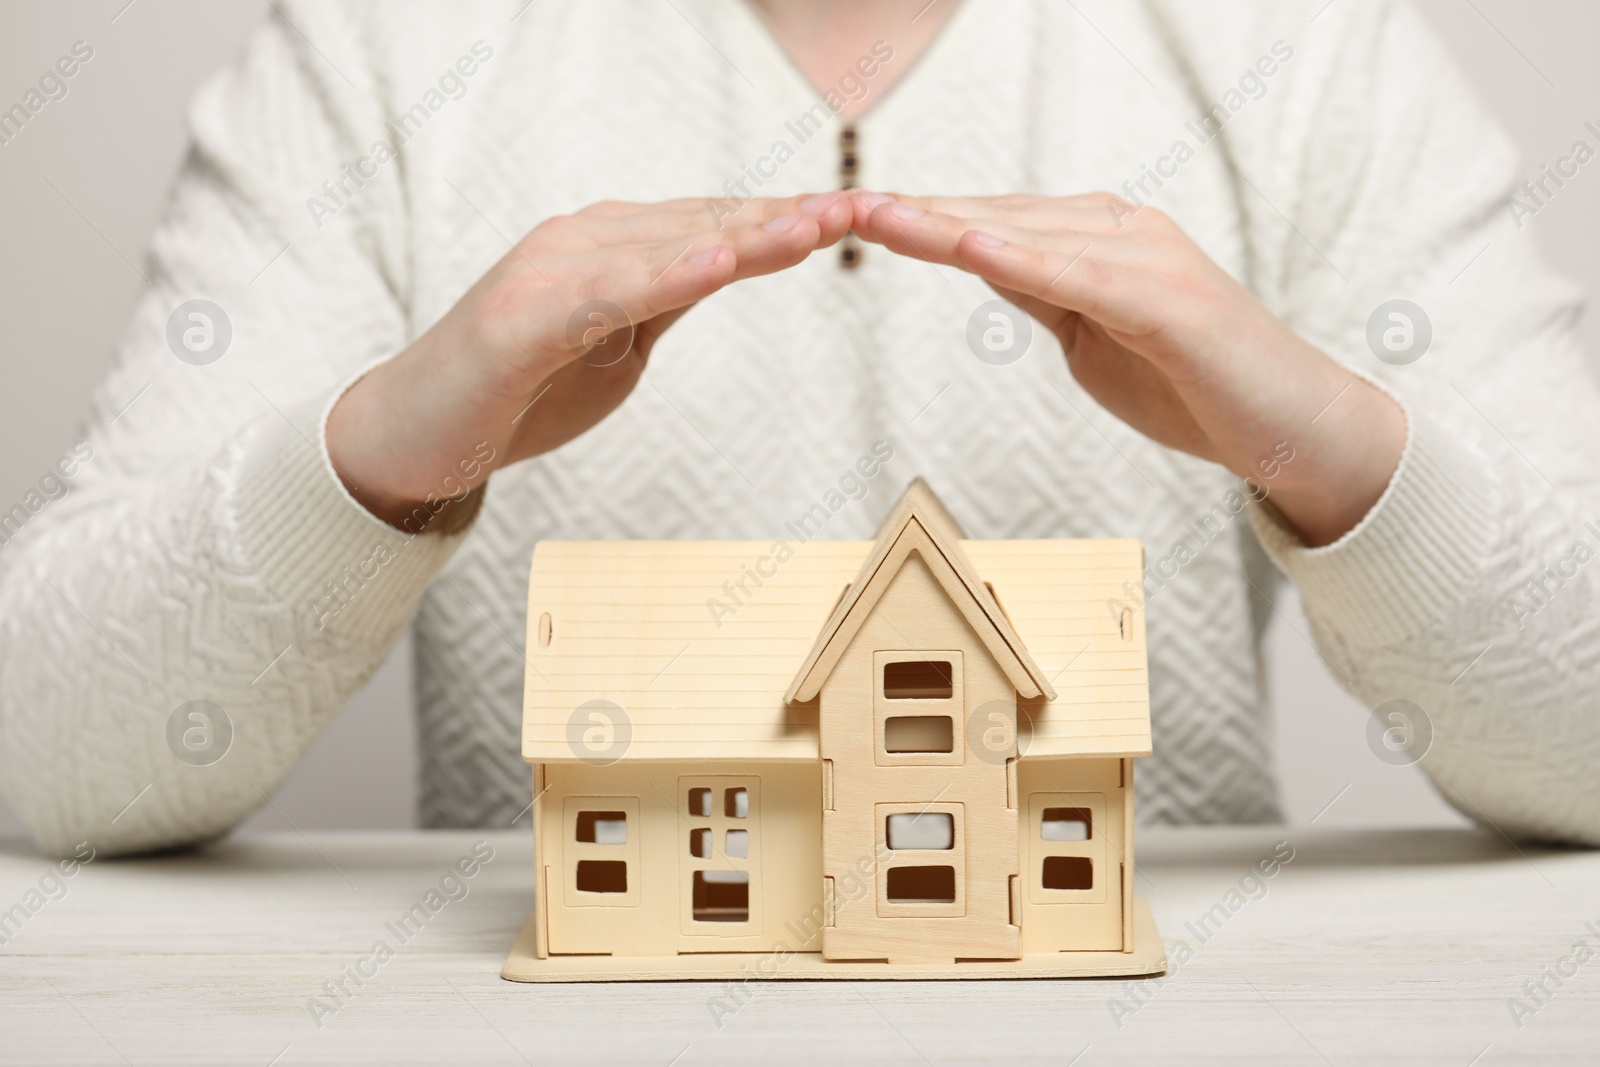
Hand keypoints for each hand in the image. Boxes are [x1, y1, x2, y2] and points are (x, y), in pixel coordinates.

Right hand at [327, 193, 854, 527]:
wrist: (414, 438)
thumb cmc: (517, 394)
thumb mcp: (613, 349)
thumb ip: (662, 304)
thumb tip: (724, 269)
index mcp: (609, 249)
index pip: (710, 227)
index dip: (782, 222)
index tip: (857, 216)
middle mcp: (581, 243)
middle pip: (699, 226)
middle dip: (782, 220)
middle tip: (861, 208)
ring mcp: (547, 274)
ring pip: (663, 250)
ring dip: (743, 238)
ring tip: (815, 227)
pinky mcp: (518, 320)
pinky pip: (604, 296)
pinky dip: (663, 279)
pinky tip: (716, 267)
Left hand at [850, 192, 1405, 546]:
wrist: (1286, 427)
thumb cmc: (1190, 385)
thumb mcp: (1091, 335)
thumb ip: (1042, 292)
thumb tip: (980, 259)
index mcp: (1097, 240)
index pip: (994, 224)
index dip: (923, 219)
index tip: (852, 216)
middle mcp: (1120, 231)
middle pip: (1000, 217)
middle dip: (917, 213)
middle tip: (839, 205)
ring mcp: (1148, 257)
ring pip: (1029, 236)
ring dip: (949, 225)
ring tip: (878, 217)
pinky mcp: (1169, 298)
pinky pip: (1083, 276)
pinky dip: (1026, 260)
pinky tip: (970, 246)